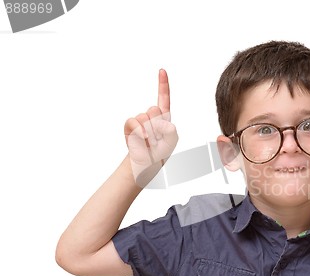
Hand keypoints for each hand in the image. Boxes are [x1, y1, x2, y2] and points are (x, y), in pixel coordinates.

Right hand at [124, 69, 178, 186]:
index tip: (162, 70)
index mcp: (164, 117)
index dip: (162, 84)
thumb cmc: (160, 152)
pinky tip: (142, 140)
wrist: (145, 164)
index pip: (163, 98)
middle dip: (158, 126)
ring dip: (149, 133)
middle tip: (157, 139)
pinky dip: (139, 132)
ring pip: (145, 117)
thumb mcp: (172, 141)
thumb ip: (170, 130)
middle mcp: (151, 116)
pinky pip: (134, 122)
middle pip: (155, 110)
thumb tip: (159, 122)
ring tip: (149, 142)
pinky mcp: (130, 126)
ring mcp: (140, 120)